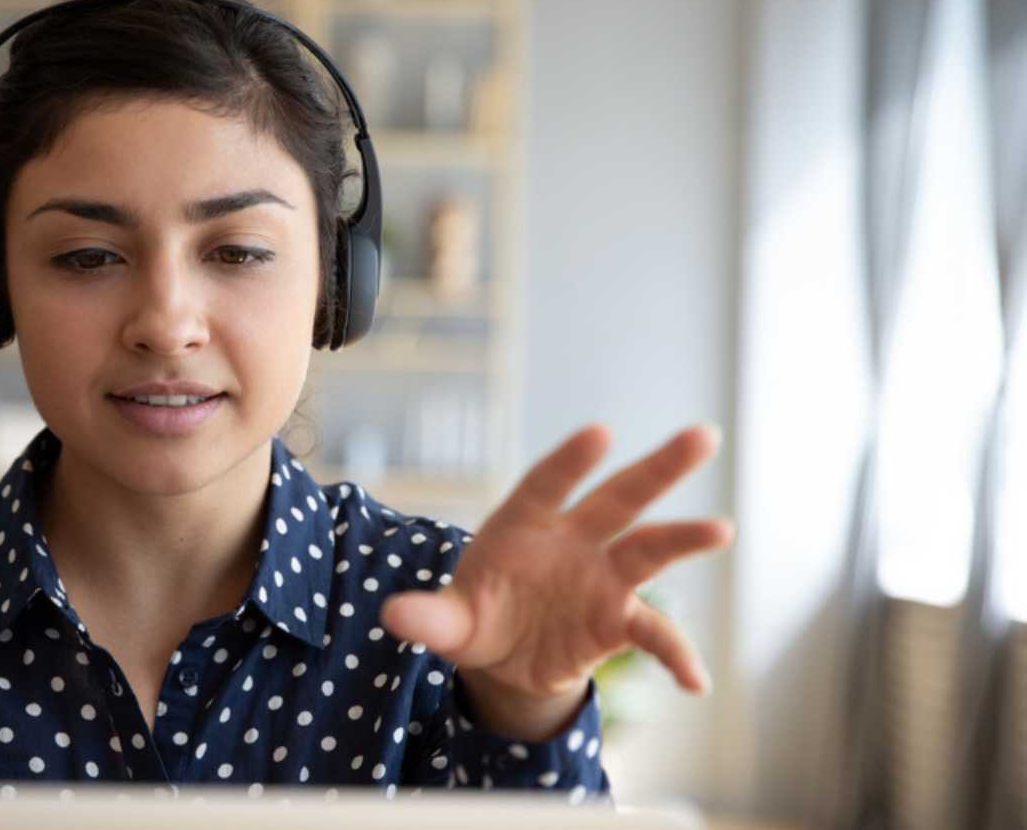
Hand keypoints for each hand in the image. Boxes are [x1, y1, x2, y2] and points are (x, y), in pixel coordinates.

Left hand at [379, 424, 731, 736]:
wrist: (503, 657)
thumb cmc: (474, 616)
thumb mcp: (447, 622)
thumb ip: (428, 618)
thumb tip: (394, 617)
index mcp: (524, 524)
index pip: (548, 484)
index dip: (571, 461)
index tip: (600, 433)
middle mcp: (572, 540)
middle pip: (618, 499)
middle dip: (658, 468)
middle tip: (703, 437)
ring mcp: (601, 577)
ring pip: (648, 550)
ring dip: (684, 539)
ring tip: (721, 529)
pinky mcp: (617, 619)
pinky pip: (653, 634)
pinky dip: (675, 655)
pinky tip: (696, 682)